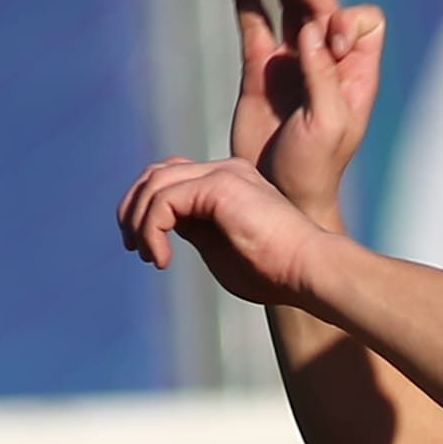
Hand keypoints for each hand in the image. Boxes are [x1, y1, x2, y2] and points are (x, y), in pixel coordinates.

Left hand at [119, 154, 336, 305]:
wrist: (310, 270)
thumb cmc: (276, 273)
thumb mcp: (221, 251)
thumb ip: (195, 232)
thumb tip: (164, 227)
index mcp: (229, 183)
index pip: (172, 177)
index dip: (147, 207)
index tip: (145, 248)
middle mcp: (225, 170)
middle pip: (157, 172)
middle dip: (133, 208)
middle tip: (133, 247)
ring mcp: (223, 174)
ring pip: (155, 183)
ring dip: (140, 222)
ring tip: (148, 256)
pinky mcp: (220, 185)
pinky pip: (164, 200)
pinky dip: (152, 230)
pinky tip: (163, 259)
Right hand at [225, 0, 386, 226]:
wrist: (281, 196)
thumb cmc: (315, 168)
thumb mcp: (328, 123)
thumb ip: (323, 75)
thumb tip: (314, 28)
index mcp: (355, 73)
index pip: (359, 22)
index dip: (342, 21)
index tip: (328, 44)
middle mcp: (326, 61)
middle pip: (322, 3)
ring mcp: (291, 63)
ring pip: (290, 7)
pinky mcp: (259, 70)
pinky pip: (254, 24)